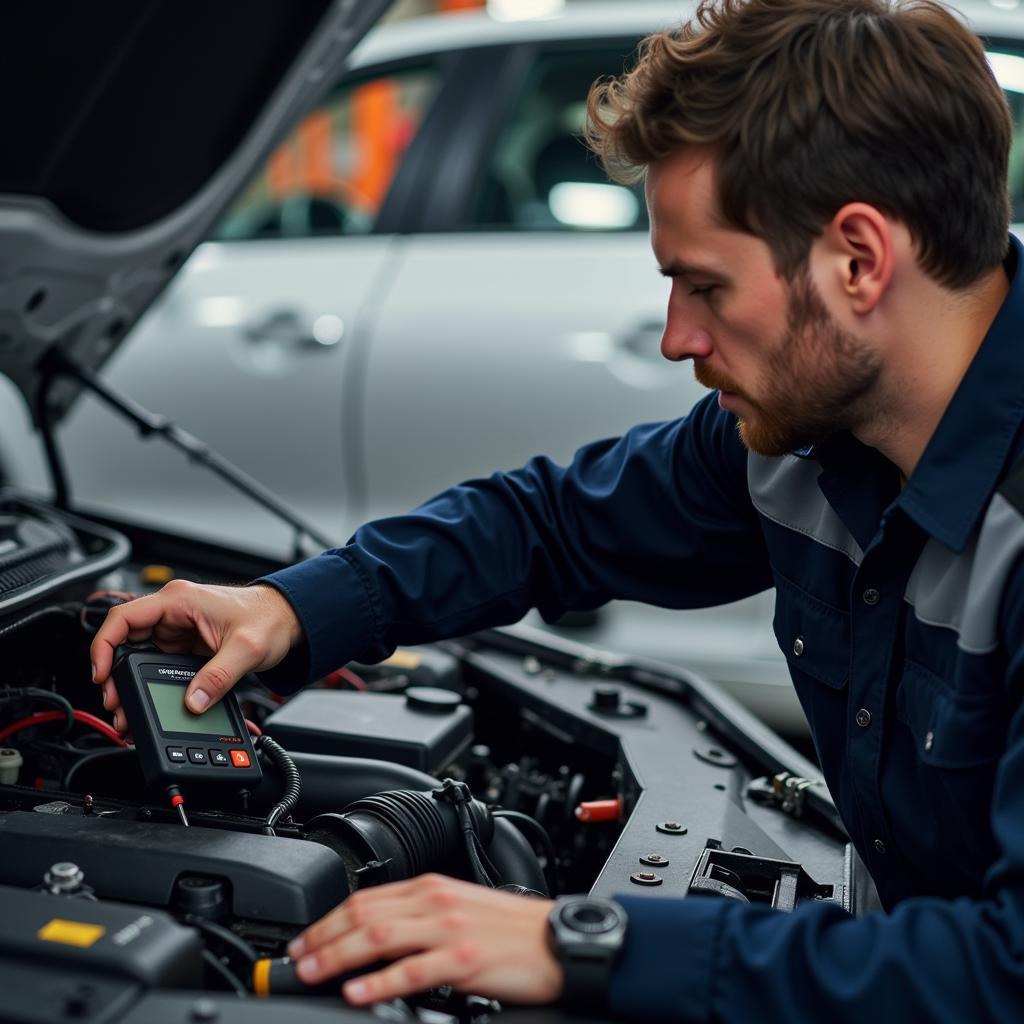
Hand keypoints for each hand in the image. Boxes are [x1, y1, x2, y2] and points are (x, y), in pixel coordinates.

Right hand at [90, 580, 303, 731]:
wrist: (289, 619)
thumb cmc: (269, 618)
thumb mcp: (246, 649)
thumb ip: (219, 676)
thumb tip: (195, 702)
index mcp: (180, 600)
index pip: (124, 618)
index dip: (104, 646)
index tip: (101, 674)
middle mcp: (174, 611)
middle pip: (127, 641)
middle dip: (116, 673)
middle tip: (115, 701)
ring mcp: (178, 628)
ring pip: (140, 655)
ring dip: (131, 681)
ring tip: (127, 708)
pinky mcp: (186, 644)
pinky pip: (158, 663)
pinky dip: (149, 682)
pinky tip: (147, 700)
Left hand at [287, 874, 560, 1005]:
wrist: (556, 940)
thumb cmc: (513, 930)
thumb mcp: (460, 910)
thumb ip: (420, 917)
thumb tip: (377, 935)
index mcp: (433, 888)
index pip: (367, 898)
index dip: (329, 919)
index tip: (305, 939)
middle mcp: (435, 902)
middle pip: (365, 915)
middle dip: (323, 938)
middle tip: (296, 960)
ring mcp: (448, 930)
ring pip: (379, 937)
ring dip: (339, 956)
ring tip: (314, 972)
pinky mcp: (463, 959)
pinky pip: (412, 970)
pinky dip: (379, 981)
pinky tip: (358, 992)